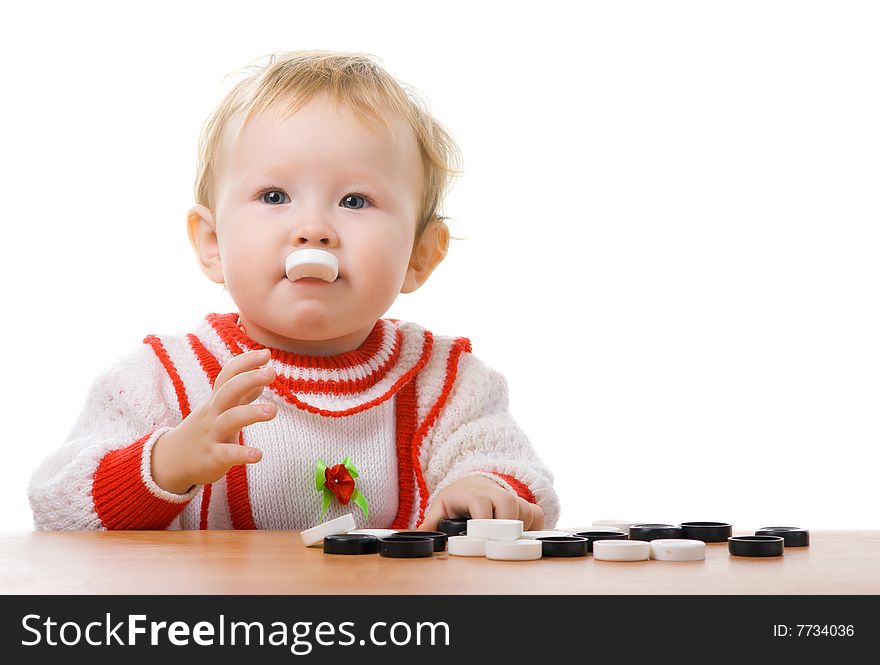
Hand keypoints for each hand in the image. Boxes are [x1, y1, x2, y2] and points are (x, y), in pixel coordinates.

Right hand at [151, 348, 276, 493]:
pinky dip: (243, 454)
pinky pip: (227, 454)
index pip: (228, 375)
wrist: (171, 460)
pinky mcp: (213, 458)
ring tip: (273, 410)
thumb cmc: (203, 430)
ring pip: (230, 420)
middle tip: (271, 372)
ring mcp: (212, 435)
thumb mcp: (218, 409)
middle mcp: (213, 413)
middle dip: (249, 379)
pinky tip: (258, 455)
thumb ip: (241, 394)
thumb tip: (261, 379)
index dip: (245, 362)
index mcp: (216, 400)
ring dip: (251, 413)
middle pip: (228, 391)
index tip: (266, 353)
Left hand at [420, 475, 543, 530]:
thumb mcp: (442, 506)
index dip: (481, 522)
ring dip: (518, 529)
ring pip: (525, 511)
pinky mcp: (526, 505)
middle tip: (495, 543)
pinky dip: (533, 528)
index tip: (478, 538)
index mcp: (473, 493)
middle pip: (508, 505)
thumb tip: (417, 536)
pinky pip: (538, 516)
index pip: (481, 503)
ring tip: (505, 541)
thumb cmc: (459, 498)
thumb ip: (431, 522)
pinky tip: (521, 537)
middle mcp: (496, 493)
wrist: (476, 483)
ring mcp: (513, 498)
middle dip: (503, 526)